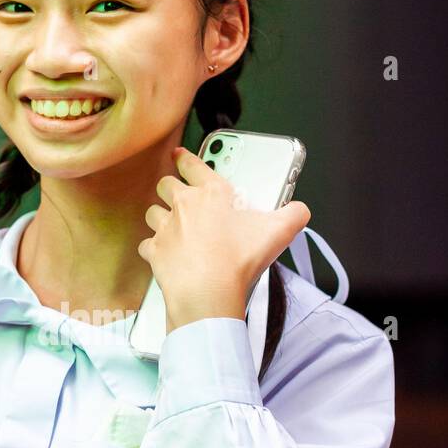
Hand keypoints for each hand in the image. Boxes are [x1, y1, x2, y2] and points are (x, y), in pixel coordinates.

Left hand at [138, 145, 310, 331]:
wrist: (207, 291)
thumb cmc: (237, 260)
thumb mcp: (278, 232)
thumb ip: (293, 214)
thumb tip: (299, 210)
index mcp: (211, 194)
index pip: (193, 165)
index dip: (186, 158)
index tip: (180, 155)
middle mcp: (184, 206)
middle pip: (166, 185)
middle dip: (172, 187)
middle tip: (181, 194)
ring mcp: (166, 229)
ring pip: (153, 211)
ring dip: (161, 215)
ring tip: (173, 223)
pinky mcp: (155, 252)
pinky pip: (147, 244)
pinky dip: (154, 247)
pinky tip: (165, 252)